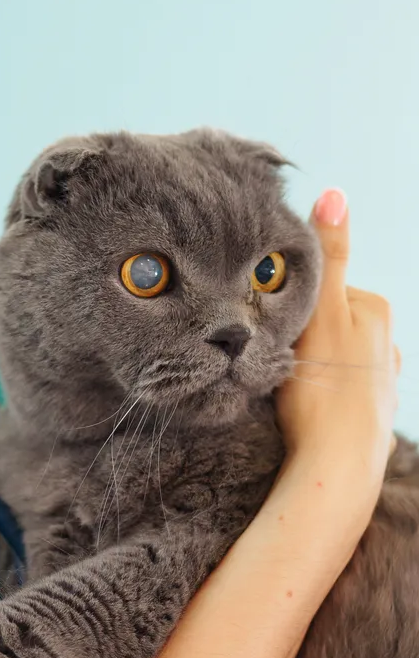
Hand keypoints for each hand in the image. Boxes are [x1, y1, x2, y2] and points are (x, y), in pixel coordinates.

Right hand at [275, 188, 399, 481]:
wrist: (337, 465)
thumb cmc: (326, 388)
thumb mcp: (321, 311)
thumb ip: (329, 255)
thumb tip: (335, 193)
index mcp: (376, 311)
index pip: (323, 289)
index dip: (291, 303)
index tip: (271, 322)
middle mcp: (386, 343)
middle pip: (327, 323)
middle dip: (300, 334)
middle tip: (273, 354)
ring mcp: (380, 381)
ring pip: (330, 358)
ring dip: (308, 366)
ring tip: (286, 386)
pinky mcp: (368, 415)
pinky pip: (335, 391)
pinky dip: (318, 395)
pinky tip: (303, 409)